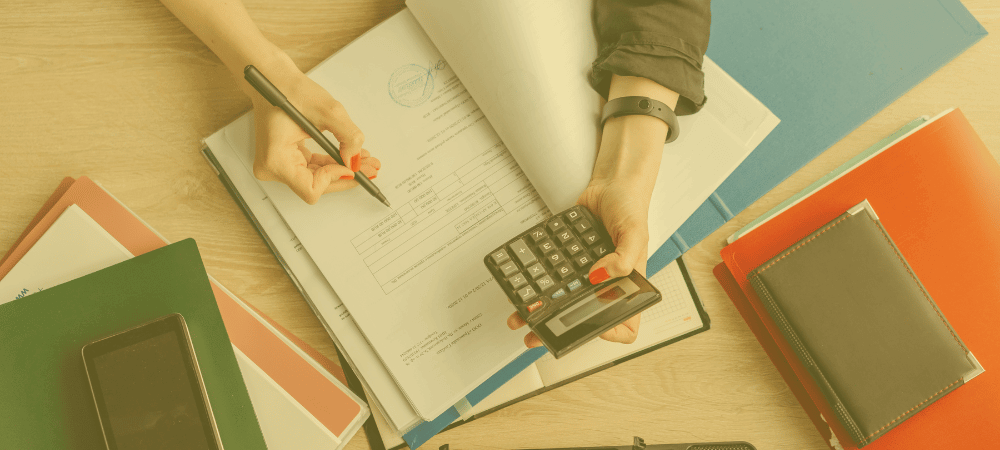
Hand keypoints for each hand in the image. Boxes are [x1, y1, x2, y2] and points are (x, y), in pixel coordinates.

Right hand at [155, 0, 379, 203]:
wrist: (273, 79)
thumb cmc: (290, 90)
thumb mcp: (329, 111)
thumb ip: (348, 137)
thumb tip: (355, 159)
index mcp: (276, 159)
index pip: (311, 188)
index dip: (334, 179)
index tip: (351, 165)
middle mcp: (272, 167)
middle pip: (316, 187)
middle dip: (345, 176)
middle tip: (370, 168)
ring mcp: (276, 165)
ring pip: (316, 180)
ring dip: (341, 170)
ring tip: (365, 161)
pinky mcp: (283, 160)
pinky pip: (311, 170)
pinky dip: (331, 164)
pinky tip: (349, 156)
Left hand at [505, 179, 647, 347]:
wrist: (610, 184)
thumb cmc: (630, 207)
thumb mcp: (635, 233)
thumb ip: (623, 258)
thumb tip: (599, 276)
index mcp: (628, 284)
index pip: (625, 323)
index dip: (611, 332)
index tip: (591, 330)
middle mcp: (606, 284)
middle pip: (585, 317)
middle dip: (560, 328)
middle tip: (538, 335)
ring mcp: (586, 274)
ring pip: (565, 300)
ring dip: (542, 310)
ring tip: (522, 316)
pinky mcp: (569, 260)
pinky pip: (553, 276)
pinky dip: (537, 284)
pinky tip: (523, 286)